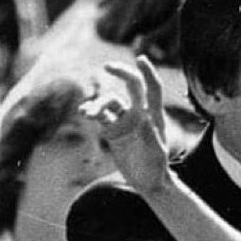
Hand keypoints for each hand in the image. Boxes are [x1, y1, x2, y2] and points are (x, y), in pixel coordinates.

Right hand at [80, 56, 169, 195]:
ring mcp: (125, 121)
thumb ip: (150, 136)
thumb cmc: (156, 168)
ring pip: (110, 102)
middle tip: (107, 66)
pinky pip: (100, 115)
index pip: (152, 89)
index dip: (148, 73)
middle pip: (131, 87)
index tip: (140, 58)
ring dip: (99, 104)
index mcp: (155, 116)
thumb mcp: (155, 154)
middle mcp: (139, 114)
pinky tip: (84, 113)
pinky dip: (91, 111)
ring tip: (88, 114)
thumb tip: (143, 118)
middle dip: (121, 73)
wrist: (147, 182)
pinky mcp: (112, 130)